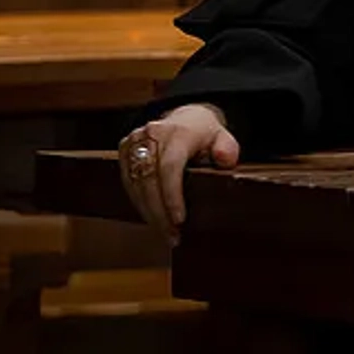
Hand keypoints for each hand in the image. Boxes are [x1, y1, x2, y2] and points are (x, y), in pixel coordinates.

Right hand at [117, 103, 239, 244]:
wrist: (184, 118)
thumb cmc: (205, 133)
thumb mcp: (223, 136)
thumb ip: (227, 148)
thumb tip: (225, 160)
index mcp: (178, 132)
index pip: (170, 167)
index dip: (172, 196)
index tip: (179, 220)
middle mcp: (152, 134)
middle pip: (149, 180)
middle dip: (159, 212)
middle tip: (173, 236)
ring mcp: (135, 141)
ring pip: (135, 184)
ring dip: (149, 212)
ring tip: (165, 233)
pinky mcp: (125, 149)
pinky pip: (129, 182)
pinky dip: (140, 203)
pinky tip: (153, 218)